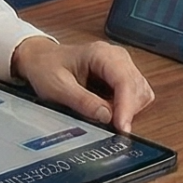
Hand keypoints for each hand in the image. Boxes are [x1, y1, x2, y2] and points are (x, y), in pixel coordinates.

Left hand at [11, 36, 154, 134]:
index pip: (124, 80)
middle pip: (137, 87)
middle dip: (127, 111)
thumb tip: (106, 116)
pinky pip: (136, 95)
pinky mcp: (122, 77)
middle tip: (112, 129)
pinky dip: (127, 108)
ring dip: (128, 110)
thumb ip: (82, 101)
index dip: (126, 106)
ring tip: (105, 116)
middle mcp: (117, 57)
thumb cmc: (46, 67)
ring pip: (140, 93)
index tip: (121, 127)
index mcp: (101, 53)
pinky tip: (110, 111)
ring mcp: (122, 66)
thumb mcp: (57, 87)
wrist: (41, 59)